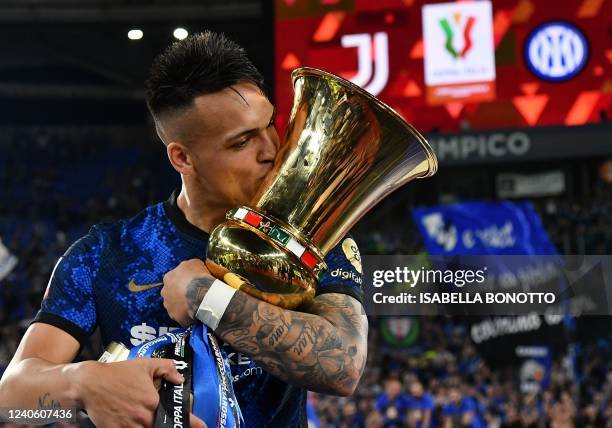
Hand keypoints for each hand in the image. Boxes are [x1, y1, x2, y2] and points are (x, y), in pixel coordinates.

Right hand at [76, 358, 205, 427]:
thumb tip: (180, 379)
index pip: (175, 415)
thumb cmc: (118, 373)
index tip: (202, 426)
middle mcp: (142, 417)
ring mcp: (128, 427)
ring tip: (155, 421)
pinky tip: (138, 424)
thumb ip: (166, 369)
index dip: (191, 423)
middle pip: (162, 427)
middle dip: (171, 425)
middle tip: (175, 422)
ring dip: (154, 426)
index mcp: (152, 401)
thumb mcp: (145, 365)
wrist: (89, 384)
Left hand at [161, 259, 214, 325]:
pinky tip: (195, 312)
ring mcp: (168, 306)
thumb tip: (189, 269)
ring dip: (182, 305)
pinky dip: (186, 314)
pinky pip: (180, 316)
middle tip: (191, 294)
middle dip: (179, 293)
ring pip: (174, 305)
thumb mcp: (195, 263)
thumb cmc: (197, 276)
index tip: (190, 282)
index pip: (173, 278)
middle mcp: (164, 292)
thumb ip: (188, 266)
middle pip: (171, 292)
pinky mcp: (175, 317)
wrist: (201, 295)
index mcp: (168, 277)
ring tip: (194, 304)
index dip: (182, 281)